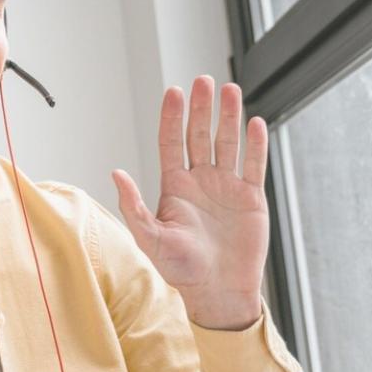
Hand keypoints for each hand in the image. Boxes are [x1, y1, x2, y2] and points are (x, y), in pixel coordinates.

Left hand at [112, 76, 268, 329]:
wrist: (217, 291)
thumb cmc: (180, 269)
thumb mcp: (150, 238)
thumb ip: (133, 206)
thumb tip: (115, 172)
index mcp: (174, 187)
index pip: (172, 142)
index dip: (172, 117)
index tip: (174, 91)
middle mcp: (200, 181)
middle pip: (200, 135)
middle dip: (201, 108)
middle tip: (204, 80)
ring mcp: (227, 187)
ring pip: (227, 144)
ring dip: (229, 117)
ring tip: (230, 90)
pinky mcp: (251, 199)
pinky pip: (254, 166)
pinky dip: (255, 145)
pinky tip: (254, 122)